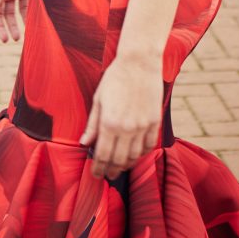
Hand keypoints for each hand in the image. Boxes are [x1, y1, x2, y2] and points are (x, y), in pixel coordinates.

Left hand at [79, 50, 162, 178]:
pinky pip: (149, 145)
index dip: (98, 168)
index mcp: (109, 123)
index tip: (95, 174)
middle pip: (119, 160)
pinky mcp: (155, 122)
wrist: (139, 63)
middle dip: (111, 170)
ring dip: (127, 164)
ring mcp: (143, 126)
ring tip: (120, 167)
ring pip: (135, 156)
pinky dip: (142, 154)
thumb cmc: (115, 78)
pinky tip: (136, 155)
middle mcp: (126, 128)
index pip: (102, 155)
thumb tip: (84, 143)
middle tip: (107, 174)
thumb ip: (92, 124)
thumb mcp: (98, 99)